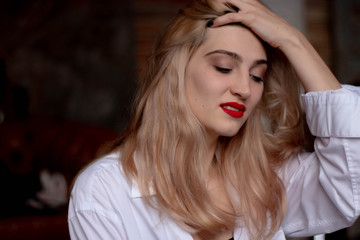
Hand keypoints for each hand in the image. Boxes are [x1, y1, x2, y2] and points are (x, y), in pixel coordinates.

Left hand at [211, 0, 340, 91]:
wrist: (286, 37)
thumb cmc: (276, 34)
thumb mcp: (263, 26)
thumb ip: (255, 24)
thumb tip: (250, 30)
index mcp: (256, 5)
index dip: (229, 1)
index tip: (219, 4)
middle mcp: (253, 4)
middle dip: (221, 0)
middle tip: (209, 3)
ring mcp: (251, 10)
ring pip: (230, 2)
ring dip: (218, 5)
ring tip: (207, 10)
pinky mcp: (249, 18)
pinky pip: (231, 16)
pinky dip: (221, 20)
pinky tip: (213, 24)